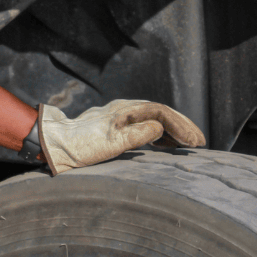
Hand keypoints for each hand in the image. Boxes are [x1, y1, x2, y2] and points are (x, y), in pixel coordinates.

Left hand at [39, 100, 205, 174]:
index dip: (180, 126)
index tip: (194, 142)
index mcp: (125, 111)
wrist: (56, 144)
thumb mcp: (110, 144)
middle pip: (160, 112)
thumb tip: (160, 127)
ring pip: (154, 117)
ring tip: (190, 143)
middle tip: (200, 142)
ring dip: (174, 128)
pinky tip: (167, 143)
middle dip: (182, 126)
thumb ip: (136, 135)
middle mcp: (124, 109)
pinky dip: (160, 132)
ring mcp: (120, 115)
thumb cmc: (81, 147)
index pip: (160, 112)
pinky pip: (145, 124)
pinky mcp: (116, 124)